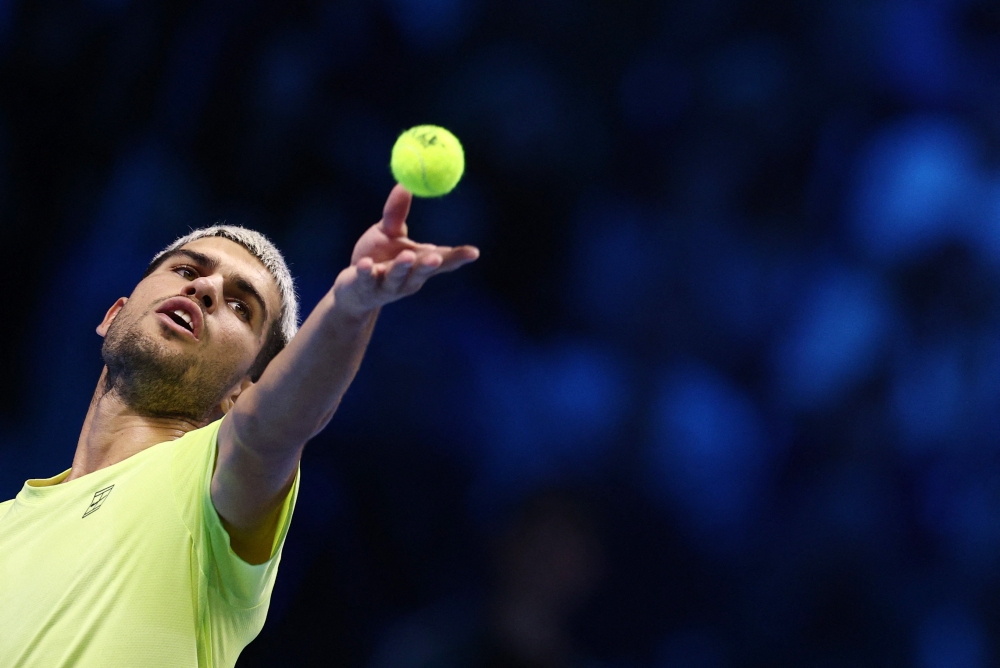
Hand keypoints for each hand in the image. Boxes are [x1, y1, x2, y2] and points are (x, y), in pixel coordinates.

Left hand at [332, 185, 479, 316]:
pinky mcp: (365, 288)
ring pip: (396, 277)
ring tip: (407, 255)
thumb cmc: (378, 259)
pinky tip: (366, 264)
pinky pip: (366, 279)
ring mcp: (387, 285)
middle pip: (421, 272)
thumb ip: (397, 213)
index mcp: (419, 265)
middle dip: (430, 264)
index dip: (458, 258)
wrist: (354, 290)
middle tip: (438, 255)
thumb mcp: (388, 233)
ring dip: (402, 267)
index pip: (442, 261)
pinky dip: (366, 272)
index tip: (474, 252)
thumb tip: (405, 183)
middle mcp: (408, 279)